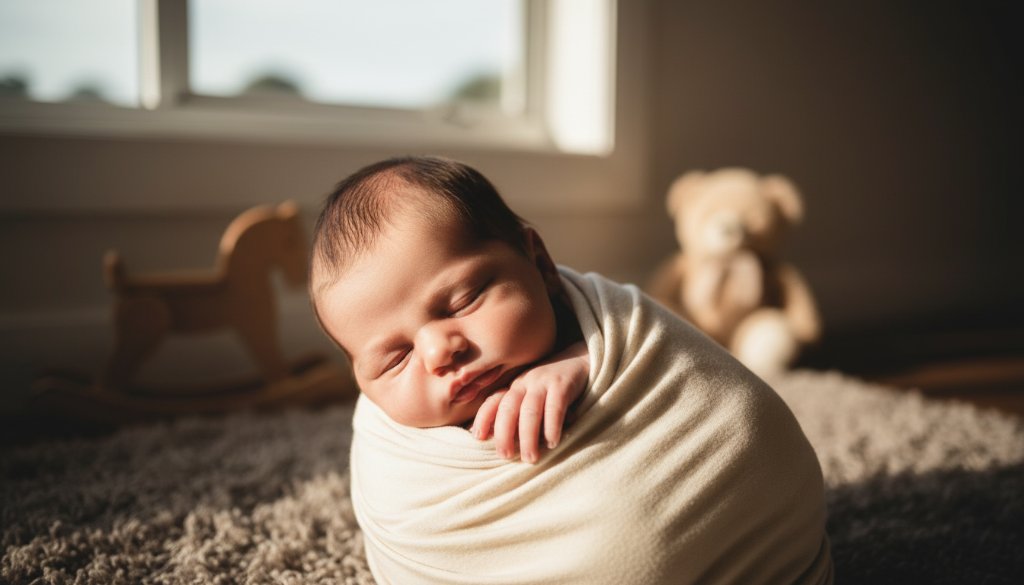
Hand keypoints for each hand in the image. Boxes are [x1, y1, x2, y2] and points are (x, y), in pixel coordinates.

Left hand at [471, 341, 588, 463]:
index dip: (483, 418)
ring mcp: (544, 382)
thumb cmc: (555, 388)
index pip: (494, 401)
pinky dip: (552, 427)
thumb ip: (520, 414)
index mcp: (516, 387)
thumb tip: (503, 442)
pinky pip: (555, 407)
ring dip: (528, 437)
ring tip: (531, 458)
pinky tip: (553, 442)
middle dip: (504, 433)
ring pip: (529, 411)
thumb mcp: (534, 397)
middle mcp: (526, 382)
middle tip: (506, 456)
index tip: (477, 438)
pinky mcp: (563, 384)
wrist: (584, 361)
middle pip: (508, 408)